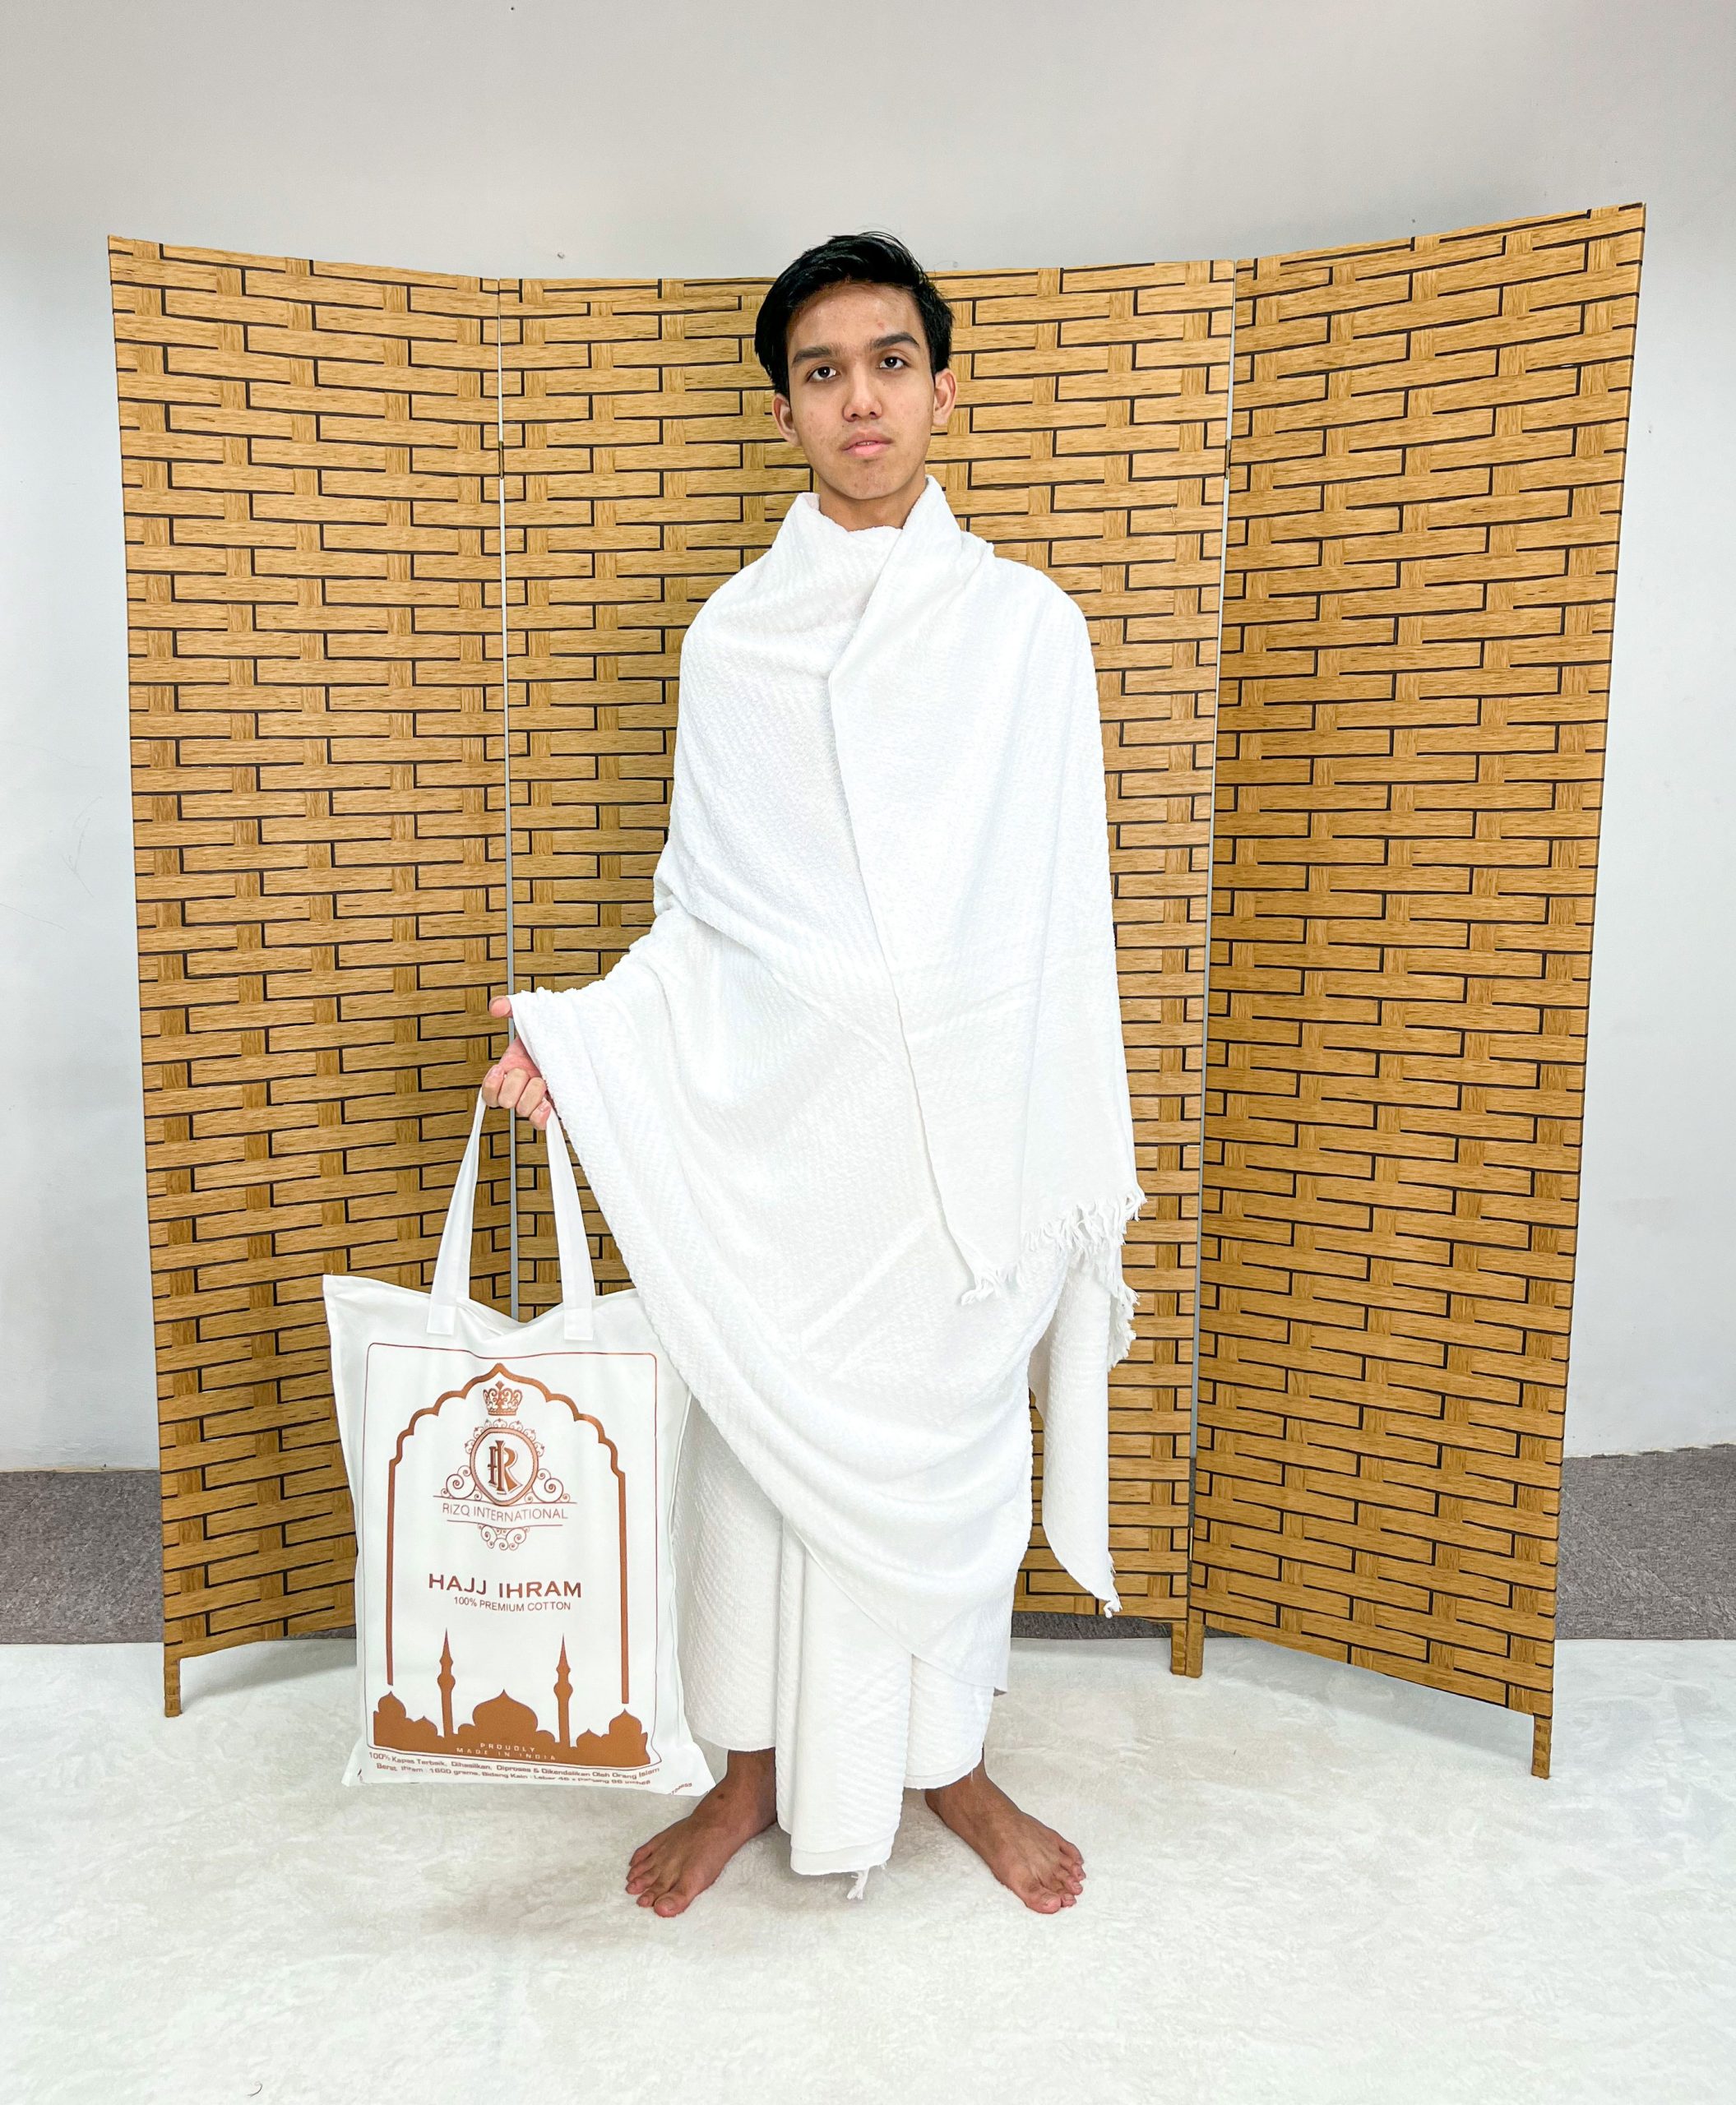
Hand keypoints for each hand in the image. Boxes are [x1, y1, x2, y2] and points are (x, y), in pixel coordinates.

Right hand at [481, 995, 551, 1127]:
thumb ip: (512, 1007)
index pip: (489, 1090)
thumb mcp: (532, 1018)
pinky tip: (548, 1102)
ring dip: (531, 1096)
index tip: (502, 1069)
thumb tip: (496, 1006)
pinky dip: (541, 1115)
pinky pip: (540, 1123)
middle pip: (505, 1100)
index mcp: (511, 1070)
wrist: (580, 1040)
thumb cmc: (554, 1033)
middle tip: (529, 1071)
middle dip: (516, 1084)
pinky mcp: (554, 1107)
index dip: (491, 1083)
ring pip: (522, 1111)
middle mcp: (521, 1087)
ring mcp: (537, 1099)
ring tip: (543, 1081)